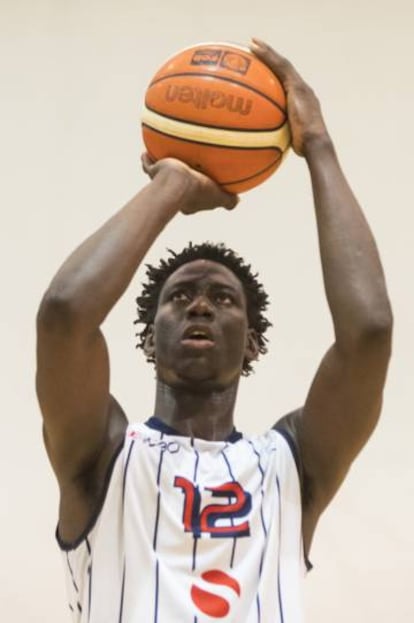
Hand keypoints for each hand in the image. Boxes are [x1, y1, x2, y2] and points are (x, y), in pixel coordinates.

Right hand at [141, 154, 238, 214]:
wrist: (176, 183)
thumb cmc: (198, 190)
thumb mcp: (218, 197)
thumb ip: (228, 201)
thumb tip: (236, 202)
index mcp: (189, 201)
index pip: (196, 199)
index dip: (200, 195)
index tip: (203, 187)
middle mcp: (174, 193)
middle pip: (178, 185)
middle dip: (180, 179)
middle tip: (184, 171)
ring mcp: (162, 183)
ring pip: (161, 175)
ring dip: (162, 168)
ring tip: (163, 158)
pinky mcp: (154, 172)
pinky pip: (149, 164)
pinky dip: (147, 159)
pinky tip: (146, 152)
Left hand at [249, 38, 330, 156]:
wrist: (315, 144)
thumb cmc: (303, 150)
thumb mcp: (287, 142)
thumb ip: (277, 138)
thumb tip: (260, 148)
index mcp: (301, 101)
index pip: (286, 84)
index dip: (274, 74)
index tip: (262, 69)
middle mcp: (302, 90)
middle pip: (284, 70)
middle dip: (270, 58)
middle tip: (255, 49)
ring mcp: (301, 87)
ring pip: (282, 64)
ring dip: (267, 52)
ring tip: (252, 44)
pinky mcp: (298, 87)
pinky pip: (280, 68)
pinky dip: (267, 57)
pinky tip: (254, 51)